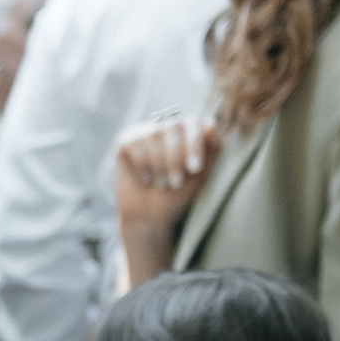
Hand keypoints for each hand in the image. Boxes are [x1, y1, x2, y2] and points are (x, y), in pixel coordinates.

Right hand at [113, 115, 221, 281]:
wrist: (154, 219)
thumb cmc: (184, 197)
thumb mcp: (204, 174)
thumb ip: (212, 148)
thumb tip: (212, 123)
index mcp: (191, 130)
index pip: (195, 121)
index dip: (194, 143)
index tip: (194, 170)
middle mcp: (169, 126)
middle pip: (175, 126)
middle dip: (178, 157)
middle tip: (176, 182)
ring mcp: (147, 132)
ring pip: (157, 135)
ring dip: (162, 165)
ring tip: (163, 184)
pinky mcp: (127, 142)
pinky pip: (137, 143)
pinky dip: (144, 165)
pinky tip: (147, 179)